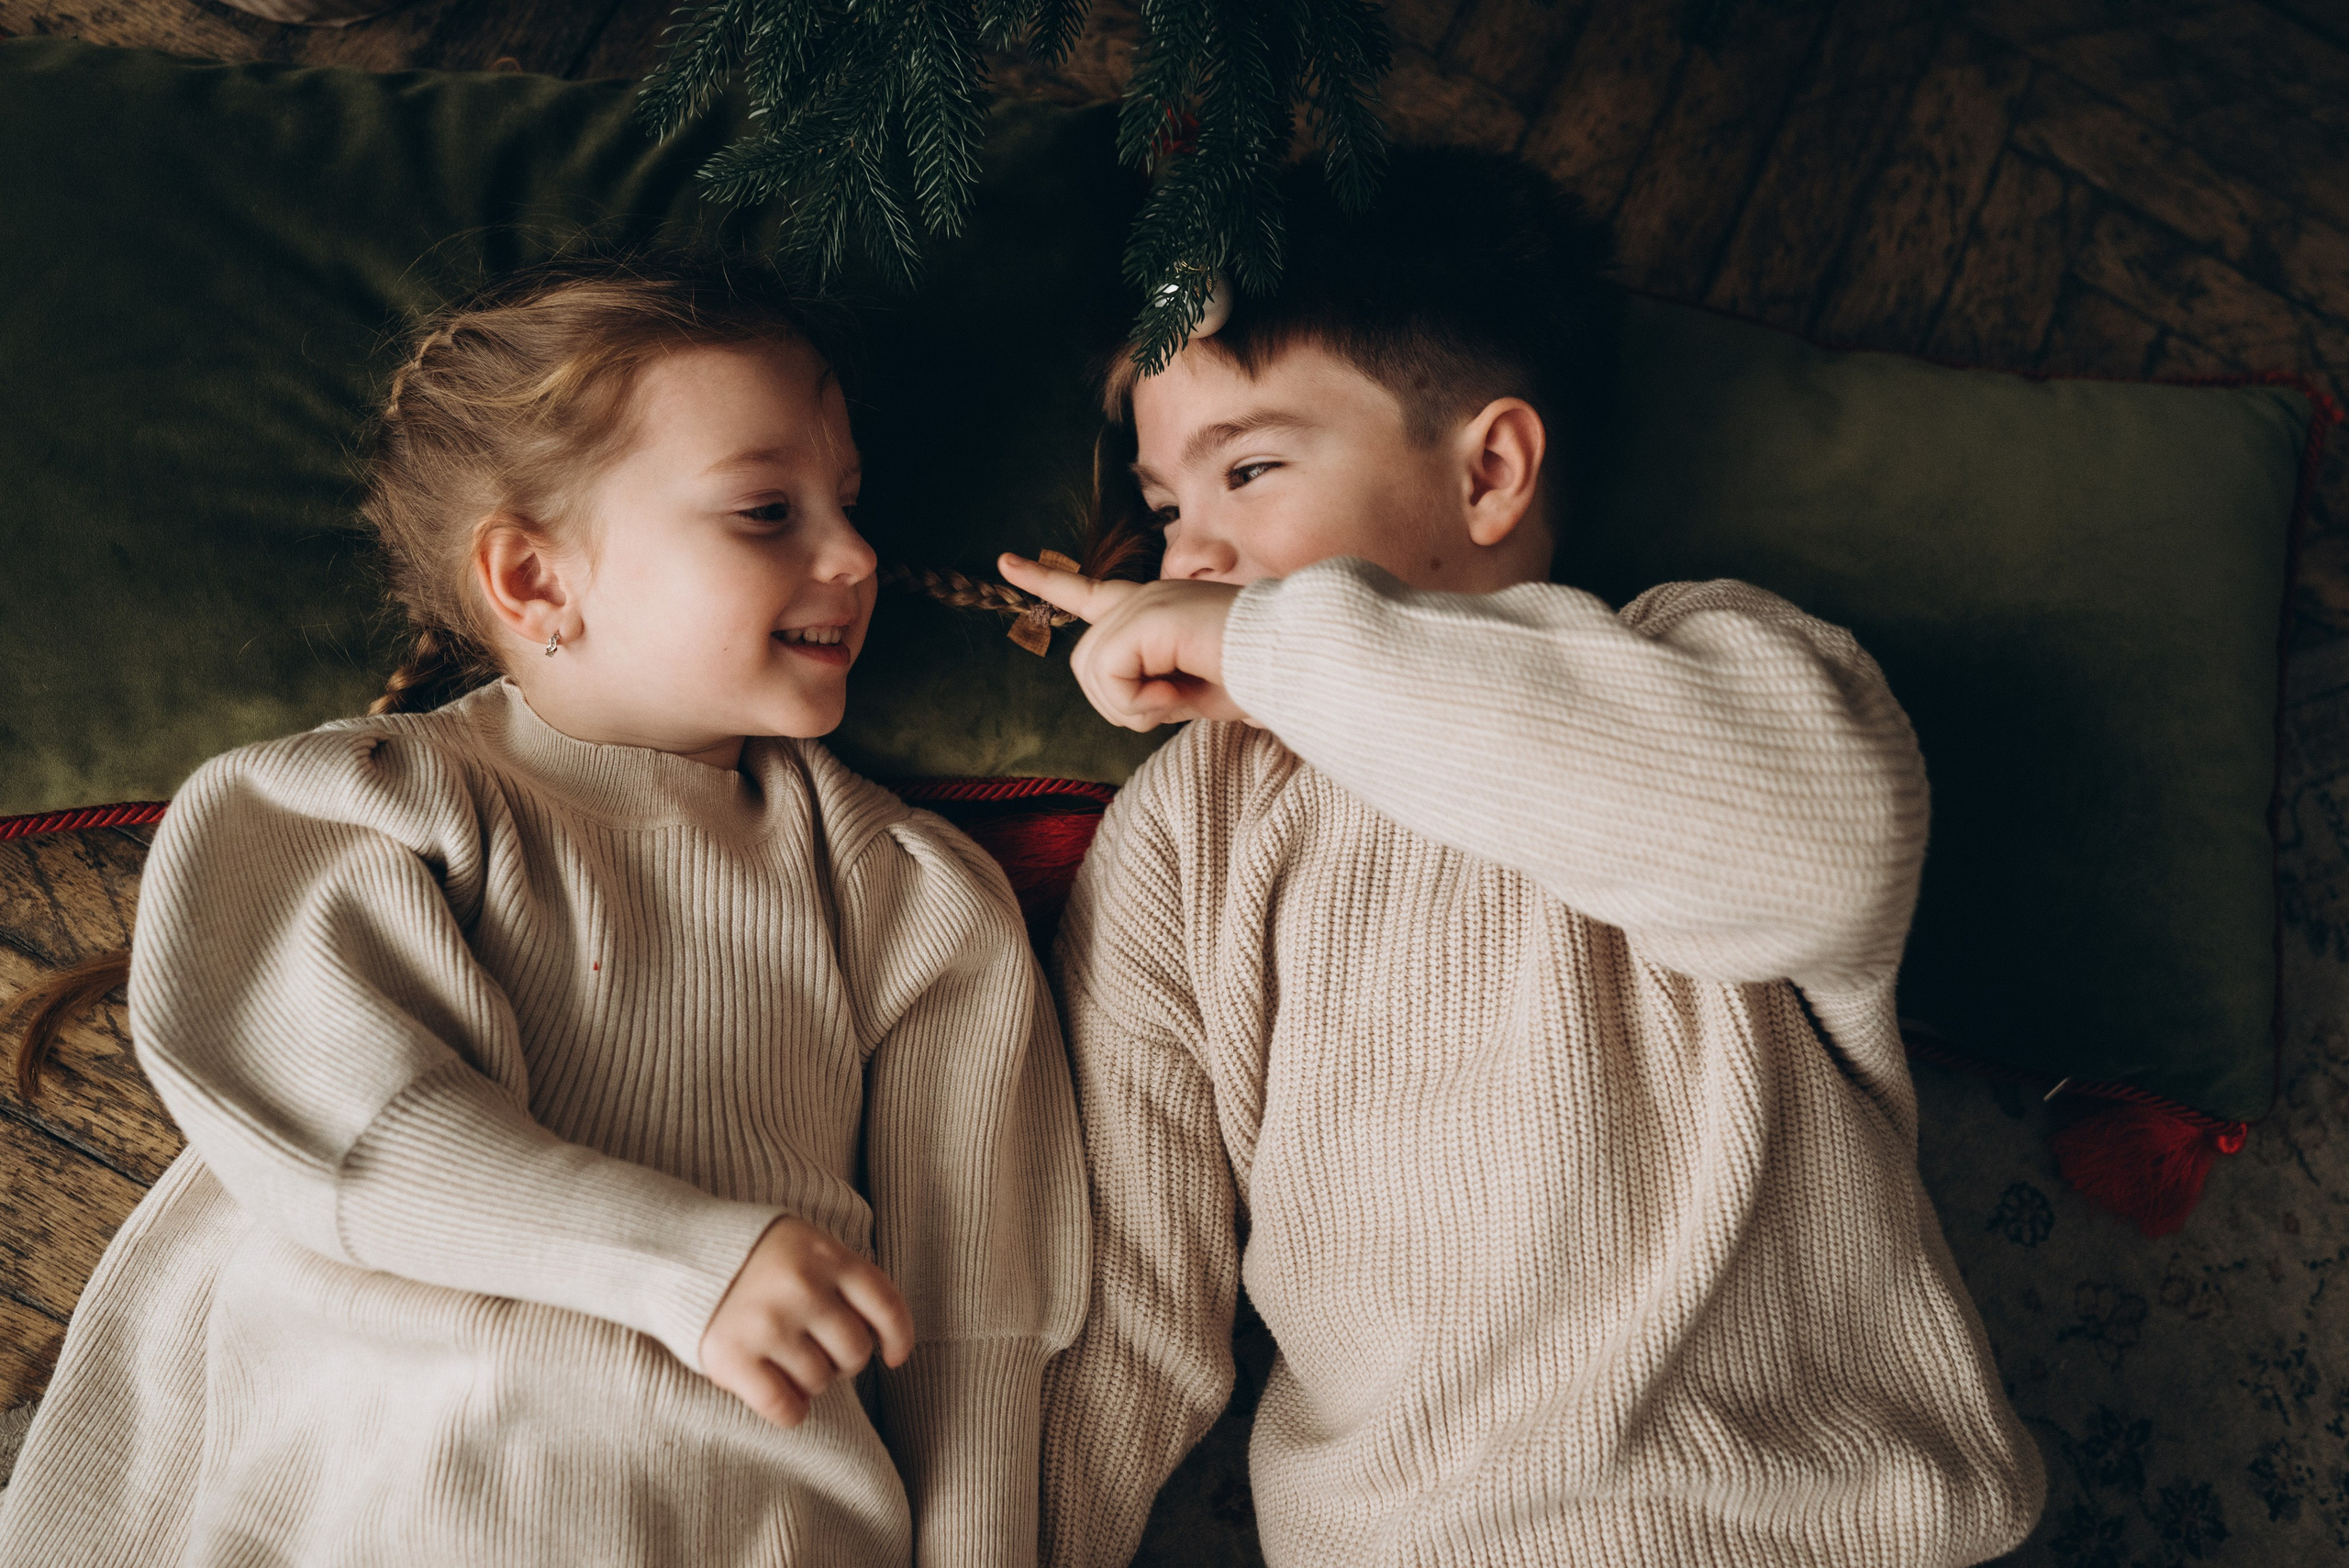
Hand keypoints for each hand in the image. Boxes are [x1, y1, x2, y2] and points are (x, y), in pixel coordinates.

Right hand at [699, 1216, 915, 1427]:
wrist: (674, 1251)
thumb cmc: (753, 1254)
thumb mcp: (804, 1243)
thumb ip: (842, 1276)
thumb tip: (882, 1334)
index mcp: (825, 1255)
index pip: (886, 1305)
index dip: (898, 1337)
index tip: (894, 1356)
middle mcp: (801, 1288)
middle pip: (855, 1351)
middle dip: (844, 1360)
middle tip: (819, 1352)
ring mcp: (767, 1323)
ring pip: (820, 1381)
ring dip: (812, 1382)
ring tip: (790, 1363)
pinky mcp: (733, 1357)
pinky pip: (784, 1407)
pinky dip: (792, 1413)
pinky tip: (786, 1402)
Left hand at [998, 553, 1254, 730]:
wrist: (1297, 665)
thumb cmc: (1259, 680)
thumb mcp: (1194, 693)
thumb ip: (1156, 692)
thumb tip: (1133, 707)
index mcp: (1156, 608)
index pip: (1088, 592)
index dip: (1046, 581)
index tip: (1006, 562)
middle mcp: (1147, 596)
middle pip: (1086, 664)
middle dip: (1122, 704)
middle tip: (1173, 704)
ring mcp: (1148, 601)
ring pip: (1094, 672)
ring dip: (1135, 705)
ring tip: (1181, 696)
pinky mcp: (1149, 617)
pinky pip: (1111, 676)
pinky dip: (1142, 702)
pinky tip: (1179, 693)